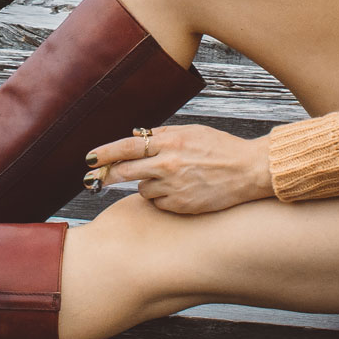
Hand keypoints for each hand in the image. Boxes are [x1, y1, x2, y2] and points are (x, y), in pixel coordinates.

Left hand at [86, 124, 273, 213]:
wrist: (249, 171)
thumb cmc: (221, 148)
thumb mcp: (192, 132)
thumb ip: (162, 135)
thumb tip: (135, 137)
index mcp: (169, 142)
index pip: (126, 147)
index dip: (104, 154)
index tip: (88, 159)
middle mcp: (168, 165)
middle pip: (125, 172)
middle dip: (108, 176)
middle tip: (96, 179)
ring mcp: (174, 188)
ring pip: (142, 190)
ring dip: (147, 185)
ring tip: (170, 179)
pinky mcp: (181, 206)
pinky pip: (159, 203)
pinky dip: (163, 198)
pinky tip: (181, 191)